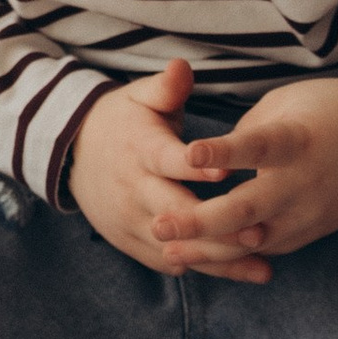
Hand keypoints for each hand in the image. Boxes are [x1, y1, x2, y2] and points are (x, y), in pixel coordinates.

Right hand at [68, 60, 276, 282]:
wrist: (74, 153)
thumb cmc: (123, 120)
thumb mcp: (140, 96)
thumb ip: (166, 87)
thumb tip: (181, 67)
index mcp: (139, 148)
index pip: (167, 160)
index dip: (194, 168)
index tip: (226, 174)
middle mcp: (133, 188)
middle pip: (176, 213)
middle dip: (216, 226)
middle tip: (258, 232)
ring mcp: (131, 219)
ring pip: (177, 246)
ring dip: (220, 259)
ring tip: (264, 267)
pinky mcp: (131, 241)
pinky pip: (169, 261)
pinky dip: (205, 268)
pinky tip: (245, 271)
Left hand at [69, 67, 337, 281]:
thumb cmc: (328, 110)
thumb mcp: (285, 105)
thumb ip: (245, 134)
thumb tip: (209, 163)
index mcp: (296, 140)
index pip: (256, 147)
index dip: (224, 152)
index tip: (190, 153)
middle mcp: (302, 182)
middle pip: (247, 208)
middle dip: (200, 221)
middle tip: (159, 224)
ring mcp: (307, 213)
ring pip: (252, 240)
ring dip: (210, 250)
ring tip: (169, 252)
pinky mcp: (310, 233)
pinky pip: (266, 249)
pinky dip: (233, 257)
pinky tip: (198, 259)